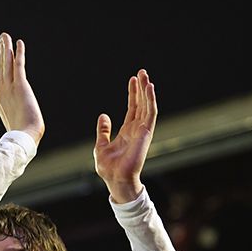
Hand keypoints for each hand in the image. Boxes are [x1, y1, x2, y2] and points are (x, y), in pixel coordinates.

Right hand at [0, 32, 44, 144]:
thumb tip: (18, 125)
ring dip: (6, 48)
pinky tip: (19, 43)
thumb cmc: (22, 135)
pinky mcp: (20, 85)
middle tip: (2, 39)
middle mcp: (2, 91)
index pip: (1, 77)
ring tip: (5, 36)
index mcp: (0, 99)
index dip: (2, 64)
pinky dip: (19, 53)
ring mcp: (10, 87)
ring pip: (6, 63)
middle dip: (2, 52)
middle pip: (1, 67)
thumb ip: (15, 118)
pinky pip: (19, 65)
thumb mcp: (16, 123)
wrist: (23, 137)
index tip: (4, 54)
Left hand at [93, 69, 156, 202]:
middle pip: (141, 104)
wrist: (116, 179)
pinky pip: (150, 113)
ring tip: (146, 76)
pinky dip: (150, 100)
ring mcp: (142, 131)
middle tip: (142, 72)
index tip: (133, 79)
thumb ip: (103, 130)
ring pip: (147, 106)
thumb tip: (104, 116)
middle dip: (141, 88)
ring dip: (147, 91)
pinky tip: (149, 88)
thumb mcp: (101, 145)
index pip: (133, 109)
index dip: (133, 94)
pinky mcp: (145, 133)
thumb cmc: (109, 168)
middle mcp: (137, 130)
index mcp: (127, 132)